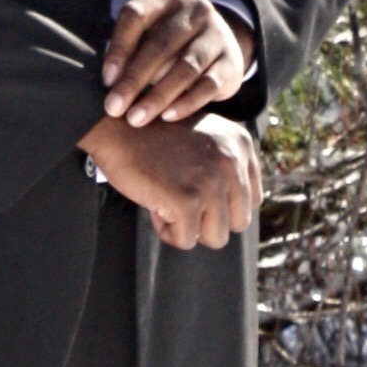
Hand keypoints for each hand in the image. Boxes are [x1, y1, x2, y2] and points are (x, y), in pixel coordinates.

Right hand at [82, 104, 263, 249]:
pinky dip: (167, 231)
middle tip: (179, 200)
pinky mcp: (188, 201)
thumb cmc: (152, 135)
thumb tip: (233, 211)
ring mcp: (212, 182)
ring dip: (188, 228)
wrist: (115, 125)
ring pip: (216, 237)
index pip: (251, 200)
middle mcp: (233, 162)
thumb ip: (225, 165)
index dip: (222, 205)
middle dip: (208, 220)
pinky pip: (186, 240)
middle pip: (238, 222)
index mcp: (241, 145)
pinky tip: (154, 205)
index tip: (195, 190)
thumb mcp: (203, 138)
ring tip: (167, 202)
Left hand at [100, 0, 254, 127]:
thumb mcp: (150, 33)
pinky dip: (186, 103)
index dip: (119, 48)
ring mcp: (217, 34)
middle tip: (114, 107)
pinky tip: (167, 117)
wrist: (219, 44)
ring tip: (136, 118)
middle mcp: (196, 10)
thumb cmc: (170, 41)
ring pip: (186, 67)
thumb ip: (131, 51)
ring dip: (158, 96)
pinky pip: (208, 85)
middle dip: (134, 79)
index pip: (136, 15)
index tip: (106, 79)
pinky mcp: (232, 61)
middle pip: (161, 45)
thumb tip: (108, 85)